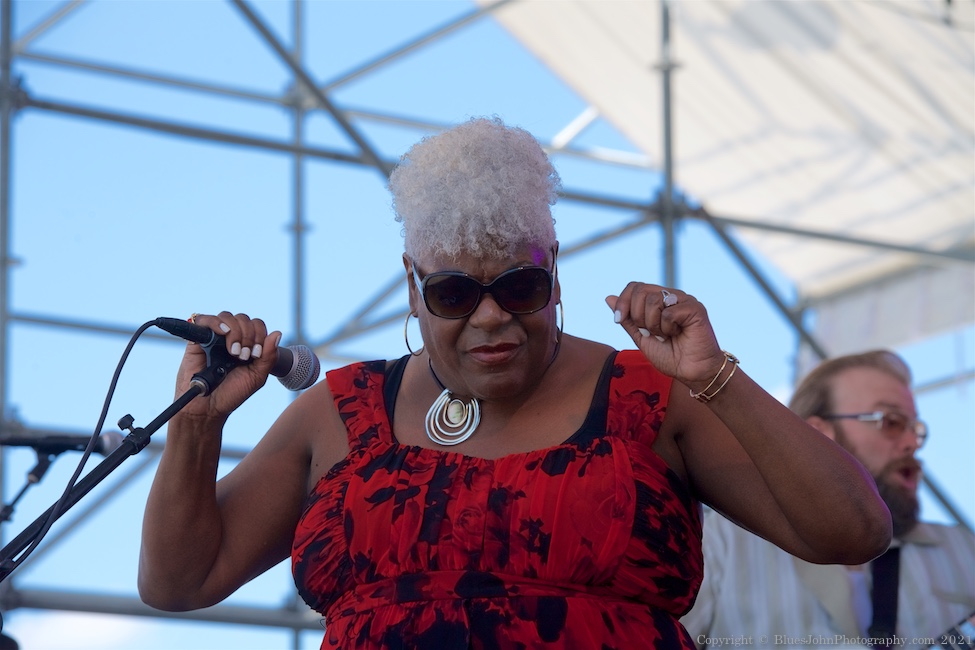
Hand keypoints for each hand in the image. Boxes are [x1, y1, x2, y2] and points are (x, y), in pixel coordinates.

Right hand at [174, 312, 282, 422]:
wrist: (208, 406)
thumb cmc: (232, 393)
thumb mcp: (257, 376)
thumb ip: (269, 356)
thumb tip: (277, 333)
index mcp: (246, 344)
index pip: (257, 325)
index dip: (260, 335)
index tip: (256, 355)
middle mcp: (230, 337)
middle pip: (244, 319)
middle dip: (249, 336)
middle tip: (244, 356)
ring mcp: (213, 336)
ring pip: (227, 316)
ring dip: (235, 331)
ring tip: (233, 352)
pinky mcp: (197, 339)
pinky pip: (204, 319)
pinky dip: (216, 322)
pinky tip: (224, 333)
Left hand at [606, 284, 724, 385]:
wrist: (691, 372)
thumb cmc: (669, 356)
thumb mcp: (640, 337)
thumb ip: (627, 318)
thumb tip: (609, 297)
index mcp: (659, 300)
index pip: (635, 286)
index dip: (623, 301)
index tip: (618, 320)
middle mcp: (671, 296)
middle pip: (641, 290)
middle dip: (637, 315)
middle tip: (649, 332)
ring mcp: (684, 300)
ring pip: (654, 299)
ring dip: (653, 324)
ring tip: (665, 335)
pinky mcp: (696, 308)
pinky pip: (669, 312)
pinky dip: (668, 328)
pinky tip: (678, 334)